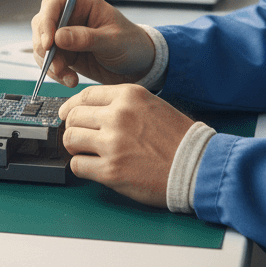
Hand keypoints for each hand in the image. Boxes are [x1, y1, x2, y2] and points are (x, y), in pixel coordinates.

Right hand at [30, 0, 154, 86]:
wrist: (138, 66)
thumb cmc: (132, 45)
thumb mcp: (113, 41)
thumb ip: (86, 38)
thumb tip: (58, 37)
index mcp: (83, 3)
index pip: (53, 5)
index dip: (46, 22)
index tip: (49, 44)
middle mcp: (70, 17)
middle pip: (42, 25)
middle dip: (45, 48)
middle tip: (56, 66)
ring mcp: (65, 35)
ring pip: (43, 47)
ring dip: (50, 64)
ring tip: (67, 77)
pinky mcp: (65, 53)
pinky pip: (49, 62)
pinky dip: (55, 73)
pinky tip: (70, 80)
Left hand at [59, 85, 194, 206]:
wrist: (198, 166)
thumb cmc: (178, 139)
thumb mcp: (151, 105)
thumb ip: (121, 104)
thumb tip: (91, 110)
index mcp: (128, 96)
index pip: (85, 95)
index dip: (72, 106)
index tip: (68, 114)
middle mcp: (118, 115)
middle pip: (74, 116)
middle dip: (74, 127)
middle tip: (81, 137)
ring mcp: (113, 143)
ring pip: (70, 138)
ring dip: (75, 147)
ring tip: (87, 152)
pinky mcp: (111, 171)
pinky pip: (77, 165)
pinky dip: (81, 166)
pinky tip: (93, 167)